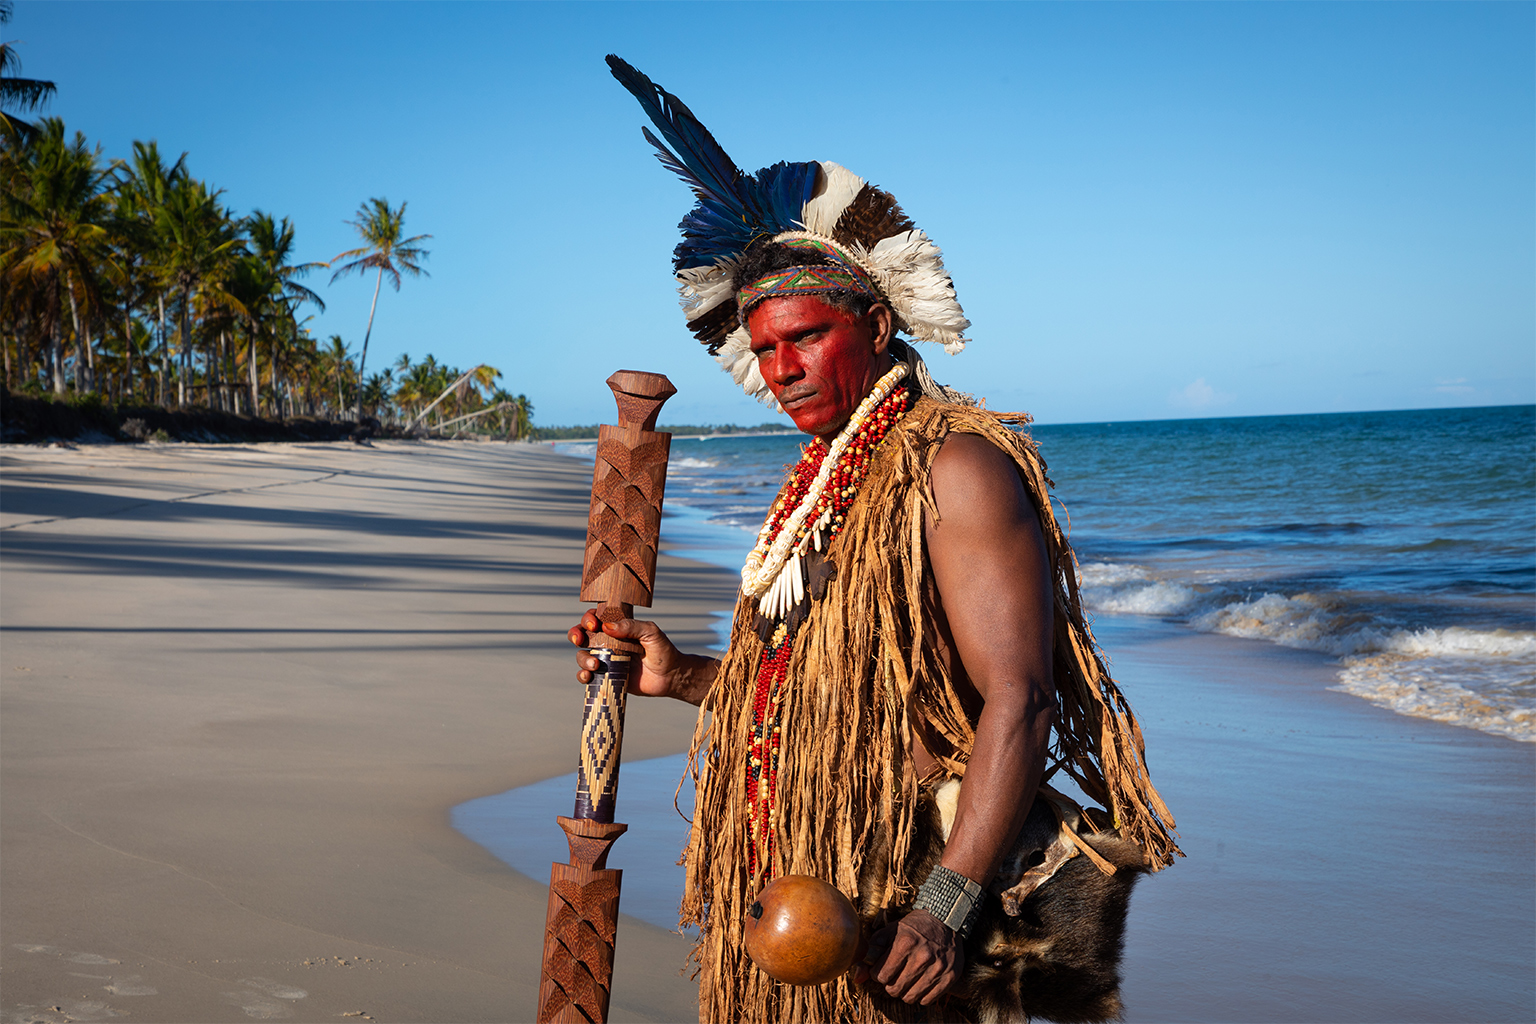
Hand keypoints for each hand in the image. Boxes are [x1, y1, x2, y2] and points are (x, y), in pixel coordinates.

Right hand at [567, 609, 714, 704]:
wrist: (670, 677)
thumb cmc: (663, 651)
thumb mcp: (651, 632)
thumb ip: (631, 626)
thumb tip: (606, 626)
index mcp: (618, 628)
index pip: (596, 618)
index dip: (589, 618)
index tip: (593, 624)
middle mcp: (608, 642)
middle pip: (582, 635)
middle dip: (575, 634)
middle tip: (580, 640)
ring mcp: (606, 660)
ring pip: (582, 655)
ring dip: (582, 658)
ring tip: (595, 664)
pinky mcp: (607, 677)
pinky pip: (587, 675)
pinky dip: (582, 675)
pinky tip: (588, 677)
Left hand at [853, 909, 962, 1005]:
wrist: (945, 921)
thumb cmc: (912, 928)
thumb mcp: (889, 932)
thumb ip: (871, 953)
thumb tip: (857, 978)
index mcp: (905, 942)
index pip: (881, 976)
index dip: (878, 974)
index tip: (883, 968)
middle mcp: (923, 956)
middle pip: (894, 989)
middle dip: (890, 984)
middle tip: (895, 974)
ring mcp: (938, 967)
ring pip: (910, 997)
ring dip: (905, 991)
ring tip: (907, 978)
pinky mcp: (950, 977)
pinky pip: (927, 1000)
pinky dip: (921, 995)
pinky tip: (920, 981)